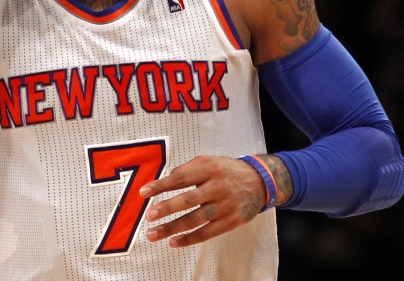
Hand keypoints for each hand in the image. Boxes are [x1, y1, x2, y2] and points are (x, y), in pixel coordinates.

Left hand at [138, 156, 268, 247]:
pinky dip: (190, 238)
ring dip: (173, 228)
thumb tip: (165, 181)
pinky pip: (207, 233)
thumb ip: (187, 170)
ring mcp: (225, 205)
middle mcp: (217, 187)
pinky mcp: (231, 221)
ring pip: (195, 219)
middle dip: (166, 208)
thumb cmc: (227, 171)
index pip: (181, 178)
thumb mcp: (209, 161)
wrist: (260, 182)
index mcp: (209, 169)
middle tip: (148, 215)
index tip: (143, 192)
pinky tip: (174, 242)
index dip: (161, 186)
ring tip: (153, 234)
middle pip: (188, 199)